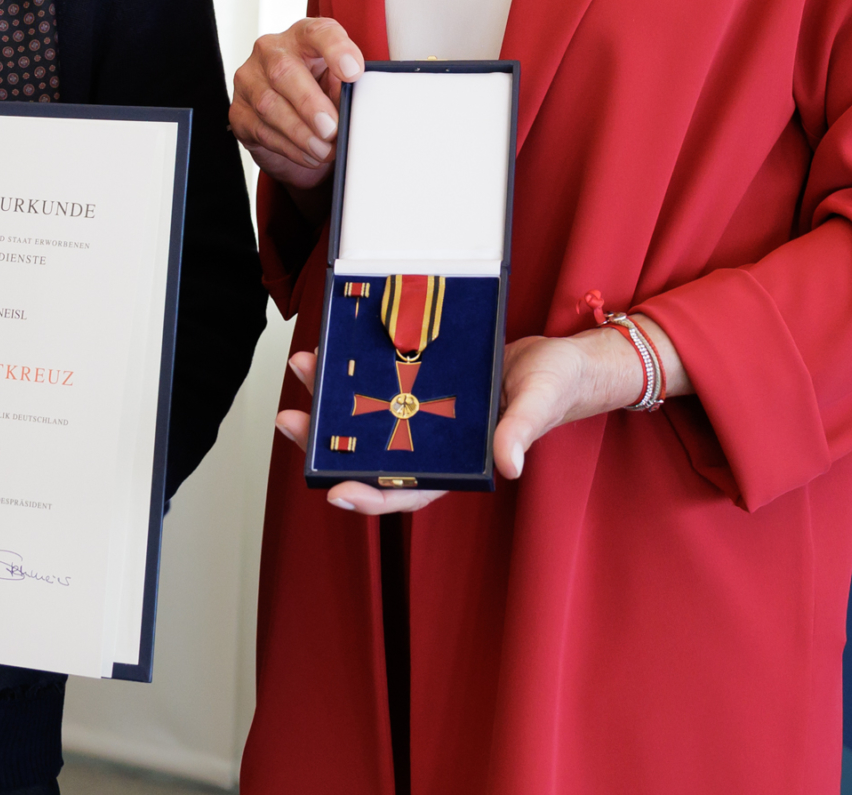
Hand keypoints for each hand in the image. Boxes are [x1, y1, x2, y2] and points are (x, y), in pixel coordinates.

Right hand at [229, 17, 364, 190]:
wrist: (289, 120)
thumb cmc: (317, 92)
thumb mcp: (336, 83)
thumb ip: (342, 89)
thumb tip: (349, 107)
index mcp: (303, 37)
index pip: (318, 33)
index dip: (336, 50)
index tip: (353, 72)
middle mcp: (271, 51)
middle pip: (283, 71)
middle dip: (310, 104)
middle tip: (331, 128)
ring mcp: (249, 79)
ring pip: (269, 105)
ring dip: (301, 133)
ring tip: (324, 149)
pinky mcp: (239, 110)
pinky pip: (261, 130)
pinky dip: (289, 147)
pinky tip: (308, 154)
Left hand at [273, 316, 685, 514]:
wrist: (562, 360)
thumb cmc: (555, 389)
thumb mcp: (539, 404)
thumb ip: (520, 432)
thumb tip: (508, 465)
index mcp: (459, 463)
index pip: (406, 492)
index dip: (370, 499)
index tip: (335, 492)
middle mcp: (433, 441)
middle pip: (370, 453)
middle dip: (326, 442)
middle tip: (289, 420)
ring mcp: (424, 411)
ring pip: (368, 415)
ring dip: (332, 398)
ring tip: (302, 369)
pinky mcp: (423, 380)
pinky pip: (383, 381)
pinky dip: (357, 370)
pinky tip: (334, 352)